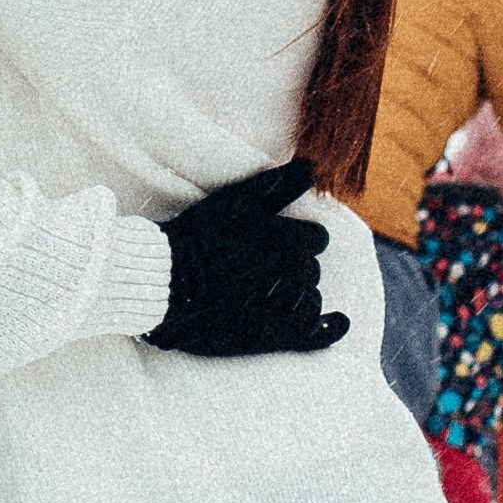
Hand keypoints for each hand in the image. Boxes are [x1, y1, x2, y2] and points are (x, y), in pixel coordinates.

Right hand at [145, 157, 350, 359]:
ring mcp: (281, 308)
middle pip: (312, 271)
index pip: (317, 240)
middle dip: (296, 271)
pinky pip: (312, 335)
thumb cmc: (197, 236)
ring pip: (311, 301)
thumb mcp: (235, 201)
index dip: (302, 242)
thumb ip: (277, 186)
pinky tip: (339, 325)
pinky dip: (330, 330)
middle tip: (263, 272)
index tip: (278, 247)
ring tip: (271, 297)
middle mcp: (291, 274)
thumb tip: (311, 167)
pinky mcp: (269, 335)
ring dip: (301, 298)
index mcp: (287, 241)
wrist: (163, 281)